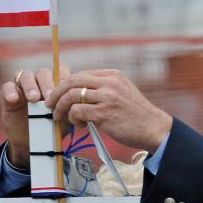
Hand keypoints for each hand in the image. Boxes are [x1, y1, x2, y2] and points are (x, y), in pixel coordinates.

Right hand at [3, 66, 69, 167]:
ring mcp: (23, 87)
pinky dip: (10, 91)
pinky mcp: (10, 96)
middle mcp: (39, 82)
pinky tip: (14, 99)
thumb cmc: (51, 128)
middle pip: (43, 72)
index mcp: (55, 84)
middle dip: (47, 83)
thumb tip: (78, 103)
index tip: (67, 89)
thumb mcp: (64, 119)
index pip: (60, 70)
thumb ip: (70, 109)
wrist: (32, 144)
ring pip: (26, 75)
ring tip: (34, 99)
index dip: (63, 77)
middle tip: (49, 97)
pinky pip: (8, 86)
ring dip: (30, 85)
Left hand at [46, 69, 171, 152]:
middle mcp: (109, 83)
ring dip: (61, 107)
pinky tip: (79, 126)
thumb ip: (103, 88)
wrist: (153, 128)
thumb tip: (78, 92)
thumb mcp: (122, 92)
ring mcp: (107, 98)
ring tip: (60, 117)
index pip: (80, 74)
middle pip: (72, 81)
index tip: (59, 96)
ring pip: (71, 96)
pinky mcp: (104, 114)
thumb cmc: (136, 114)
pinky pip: (78, 111)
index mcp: (112, 75)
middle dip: (56, 93)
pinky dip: (73, 119)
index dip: (65, 85)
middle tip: (50, 104)